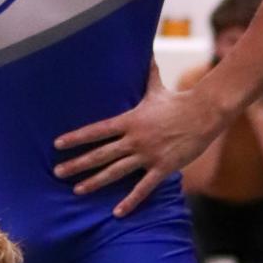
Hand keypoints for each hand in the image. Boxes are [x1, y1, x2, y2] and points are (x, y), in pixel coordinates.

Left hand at [54, 62, 224, 215]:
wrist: (204, 112)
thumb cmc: (179, 100)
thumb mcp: (157, 87)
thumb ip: (147, 73)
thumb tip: (145, 49)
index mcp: (129, 120)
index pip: (96, 130)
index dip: (76, 137)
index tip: (57, 144)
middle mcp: (135, 139)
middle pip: (100, 154)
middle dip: (77, 164)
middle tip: (57, 172)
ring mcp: (148, 155)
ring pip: (116, 172)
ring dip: (95, 182)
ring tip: (77, 191)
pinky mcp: (162, 167)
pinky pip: (143, 188)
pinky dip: (130, 201)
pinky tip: (117, 212)